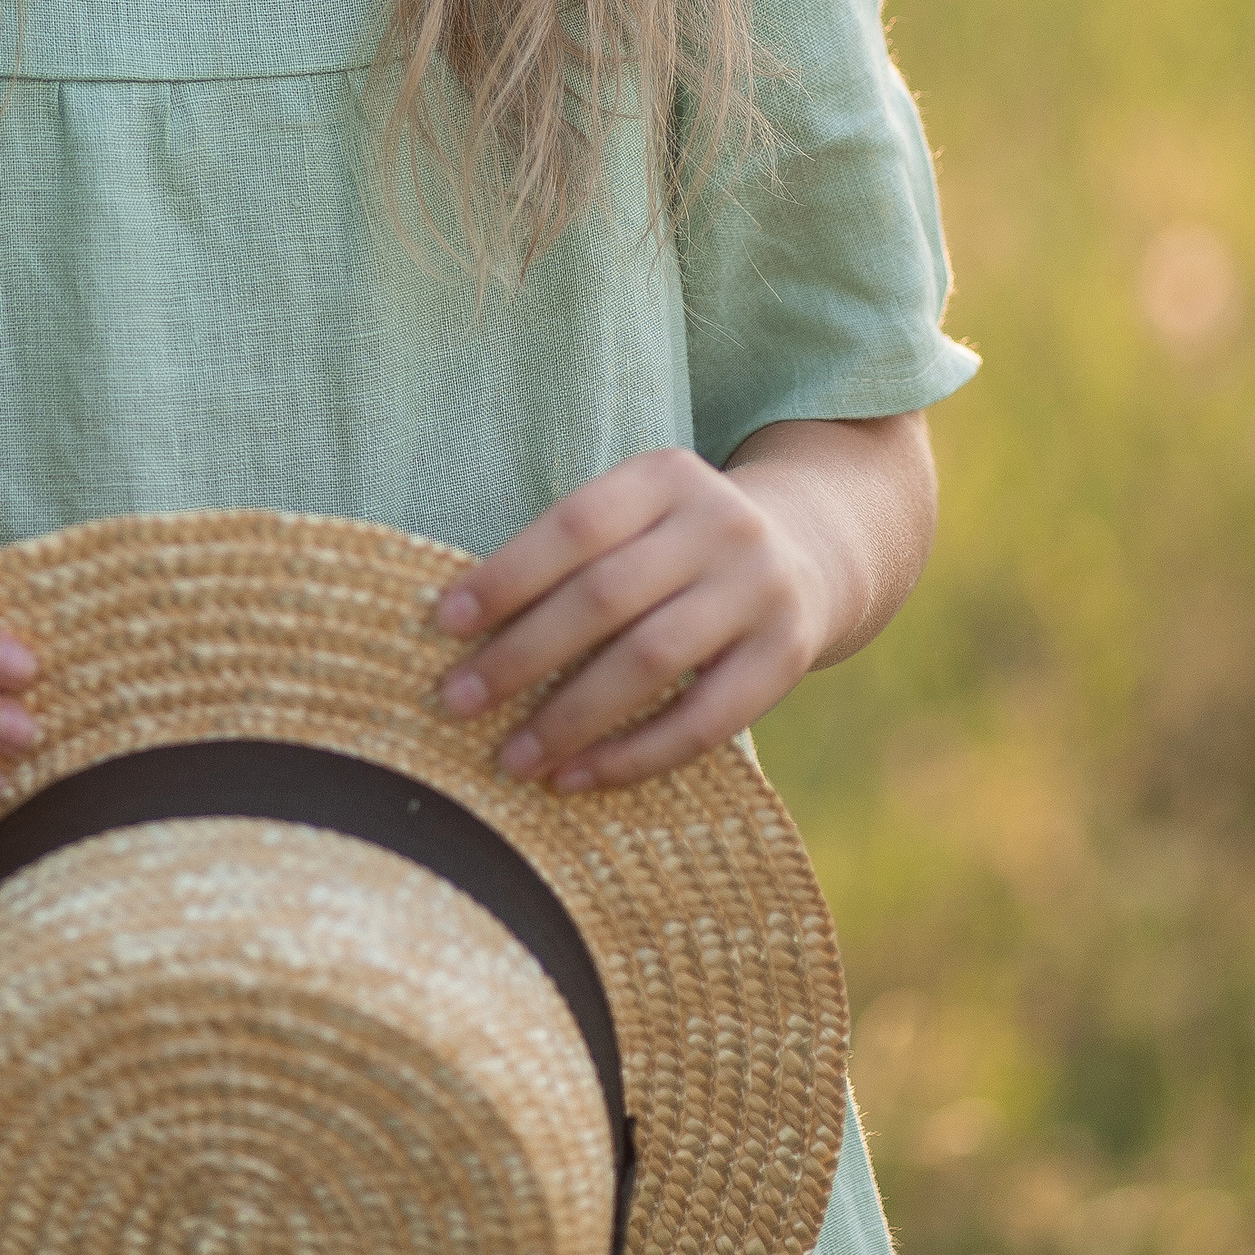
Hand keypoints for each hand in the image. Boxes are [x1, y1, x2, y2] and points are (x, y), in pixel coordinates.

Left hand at [432, 445, 833, 791]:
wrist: (810, 553)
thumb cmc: (674, 548)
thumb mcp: (635, 520)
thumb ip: (569, 560)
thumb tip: (461, 638)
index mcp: (666, 476)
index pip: (575, 526)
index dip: (506, 576)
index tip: (444, 624)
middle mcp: (721, 524)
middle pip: (605, 596)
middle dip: (521, 655)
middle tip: (457, 702)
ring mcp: (761, 589)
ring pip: (651, 660)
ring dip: (570, 717)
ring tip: (511, 758)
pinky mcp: (788, 655)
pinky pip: (704, 720)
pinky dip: (634, 756)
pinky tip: (577, 778)